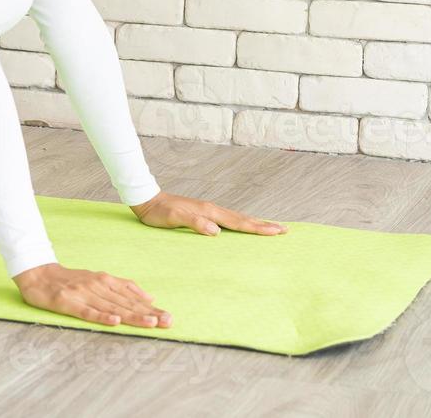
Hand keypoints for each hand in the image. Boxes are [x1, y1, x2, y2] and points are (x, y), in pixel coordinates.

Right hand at [13, 263, 171, 328]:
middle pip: (125, 303)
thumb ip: (122, 287)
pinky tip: (114, 322)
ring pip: (111, 307)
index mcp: (105, 281)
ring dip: (132, 316)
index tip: (168, 317)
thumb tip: (148, 298)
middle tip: (167, 322)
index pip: (131, 298)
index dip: (150, 308)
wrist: (38, 274)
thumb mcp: (98, 278)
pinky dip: (101, 316)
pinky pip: (86, 311)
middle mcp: (97, 286)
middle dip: (148, 313)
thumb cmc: (70, 280)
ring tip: (150, 323)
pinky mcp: (68, 302)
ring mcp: (83, 294)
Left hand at [130, 191, 287, 236]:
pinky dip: (239, 223)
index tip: (278, 231)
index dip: (258, 228)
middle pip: (242, 219)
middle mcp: (211, 209)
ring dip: (253, 223)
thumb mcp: (174, 218)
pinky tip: (240, 226)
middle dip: (263, 225)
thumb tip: (216, 231)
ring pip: (236, 218)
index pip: (238, 222)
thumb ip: (195, 223)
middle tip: (284, 230)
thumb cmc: (159, 212)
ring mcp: (207, 210)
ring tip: (268, 228)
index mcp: (209, 212)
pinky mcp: (202, 213)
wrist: (146, 199)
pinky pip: (227, 219)